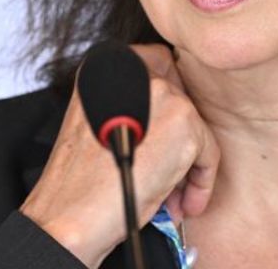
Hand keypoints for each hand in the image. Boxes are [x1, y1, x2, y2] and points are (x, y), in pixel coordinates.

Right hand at [20, 44, 219, 267]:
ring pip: (194, 128)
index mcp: (104, 67)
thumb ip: (131, 109)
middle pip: (180, 99)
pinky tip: (182, 202)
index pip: (158, 64)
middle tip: (169, 174)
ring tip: (172, 196)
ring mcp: (161, 93)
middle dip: (177, 141)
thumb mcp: (98, 126)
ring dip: (188, 165)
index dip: (166, 106)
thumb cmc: (77, 181)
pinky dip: (201, 181)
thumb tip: (166, 125)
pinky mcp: (184, 122)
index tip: (164, 139)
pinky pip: (208, 152)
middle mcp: (134, 70)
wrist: (69, 213)